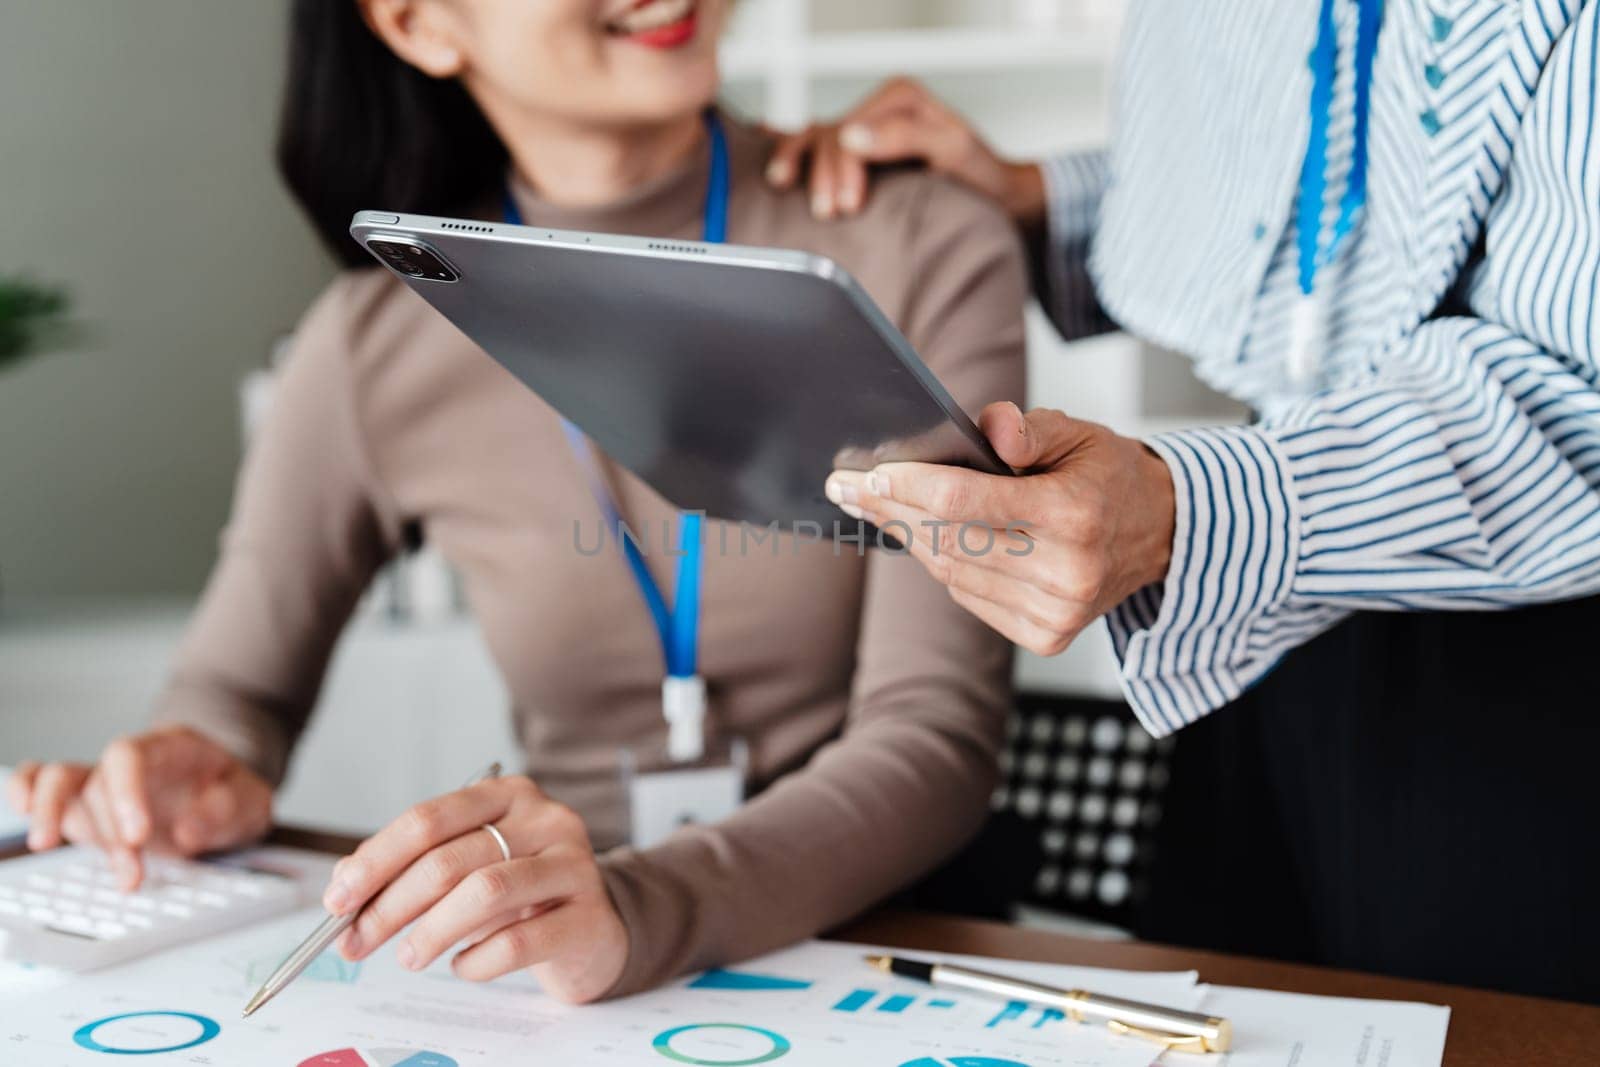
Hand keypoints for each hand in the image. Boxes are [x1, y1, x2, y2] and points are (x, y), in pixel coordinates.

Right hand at [6, 726, 272, 889]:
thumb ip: (227, 809)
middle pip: (97, 782)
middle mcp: (129, 761)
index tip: (136, 837)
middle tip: (132, 875)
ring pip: (61, 785)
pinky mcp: (87, 805)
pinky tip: (20, 809)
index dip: (124, 793)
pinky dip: (24, 791)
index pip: (129, 755)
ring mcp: (103, 781)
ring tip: (53, 851)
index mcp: (170, 748)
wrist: (222, 790)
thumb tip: (188, 830)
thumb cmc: (231, 792)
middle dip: (108, 834)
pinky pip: (41, 782)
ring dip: (57, 820)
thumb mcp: (251, 799)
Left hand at [324, 775, 625, 1003]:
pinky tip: (464, 965)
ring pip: (484, 893)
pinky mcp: (587, 916)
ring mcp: (573, 865)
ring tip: (409, 956)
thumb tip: (344, 883)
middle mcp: (545, 818)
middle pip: (449, 859)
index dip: (375, 860)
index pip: (428, 819)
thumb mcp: (470, 867)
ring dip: (430, 932)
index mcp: (508, 795)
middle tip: (356, 941)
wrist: (596, 928)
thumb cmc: (523, 894)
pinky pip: (517, 942)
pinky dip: (475, 962)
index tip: (338, 899)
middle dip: (390, 906)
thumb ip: (412, 867)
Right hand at [765, 76, 1044, 222]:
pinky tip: (769, 155)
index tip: (849, 206)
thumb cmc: (979, 176)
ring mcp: (863, 131)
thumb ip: (905, 137)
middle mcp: (877, 110)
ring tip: (785, 187)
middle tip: (830, 213)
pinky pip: (812, 145)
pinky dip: (789, 149)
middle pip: (828, 137)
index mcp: (899, 99)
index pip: (851, 130)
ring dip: (797, 164)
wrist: (994, 198)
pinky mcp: (856, 154)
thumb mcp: (951, 151)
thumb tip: (851, 137)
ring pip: (813, 139)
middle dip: (823, 176)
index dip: (842, 167)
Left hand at [824, 403, 1175, 655]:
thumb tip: (985, 430)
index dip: (909, 485)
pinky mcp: (1045, 636)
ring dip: (911, 538)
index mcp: (1073, 514)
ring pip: (952, 571)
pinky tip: (929, 540)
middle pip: (948, 538)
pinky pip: (968, 597)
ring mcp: (1055, 611)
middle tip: (848, 488)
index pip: (964, 500)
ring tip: (878, 508)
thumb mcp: (1078, 433)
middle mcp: (1066, 571)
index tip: (869, 473)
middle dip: (891, 509)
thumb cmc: (1110, 478)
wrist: (1159, 535)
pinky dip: (944, 566)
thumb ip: (1027, 426)